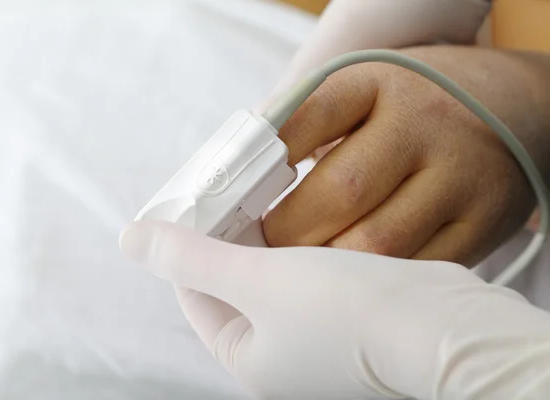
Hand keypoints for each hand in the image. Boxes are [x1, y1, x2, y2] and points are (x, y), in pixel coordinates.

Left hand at [120, 220, 549, 398]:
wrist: (449, 330)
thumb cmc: (350, 316)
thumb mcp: (259, 279)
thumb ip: (193, 257)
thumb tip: (132, 240)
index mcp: (248, 356)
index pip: (196, 294)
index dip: (188, 246)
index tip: (191, 202)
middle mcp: (282, 351)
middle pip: (235, 283)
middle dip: (228, 236)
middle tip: (227, 190)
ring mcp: (317, 334)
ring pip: (275, 274)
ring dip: (267, 235)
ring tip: (262, 192)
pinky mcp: (350, 313)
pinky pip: (309, 271)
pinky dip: (301, 240)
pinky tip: (304, 208)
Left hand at [264, 46, 549, 265]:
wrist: (512, 111)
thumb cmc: (413, 109)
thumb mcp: (361, 95)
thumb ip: (304, 129)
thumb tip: (238, 179)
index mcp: (379, 84)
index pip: (309, 117)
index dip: (266, 164)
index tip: (242, 199)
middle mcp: (425, 126)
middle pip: (342, 190)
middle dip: (290, 231)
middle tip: (266, 246)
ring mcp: (459, 178)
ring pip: (377, 244)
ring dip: (327, 268)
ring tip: (303, 271)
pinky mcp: (481, 225)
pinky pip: (411, 269)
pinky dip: (372, 284)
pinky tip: (352, 282)